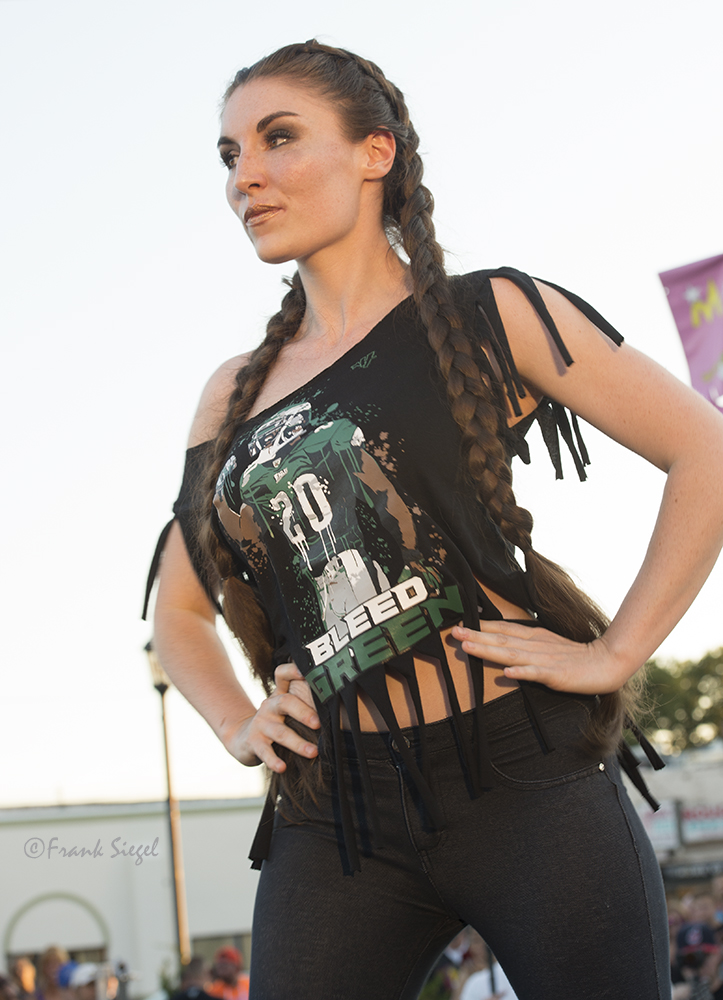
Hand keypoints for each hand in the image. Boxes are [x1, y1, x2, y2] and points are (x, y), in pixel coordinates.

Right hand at [226, 662, 319, 772]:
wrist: (244, 739)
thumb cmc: (276, 722)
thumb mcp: (287, 709)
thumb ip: (307, 703)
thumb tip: (341, 705)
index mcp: (280, 694)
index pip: (282, 674)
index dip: (293, 670)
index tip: (307, 672)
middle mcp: (270, 705)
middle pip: (285, 702)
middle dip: (303, 712)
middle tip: (319, 724)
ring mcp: (261, 723)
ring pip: (280, 732)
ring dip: (298, 743)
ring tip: (313, 753)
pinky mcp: (254, 742)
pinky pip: (265, 752)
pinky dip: (274, 760)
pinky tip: (283, 767)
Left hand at [451, 621, 631, 694]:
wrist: (606, 662)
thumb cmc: (573, 656)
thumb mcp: (545, 643)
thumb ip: (524, 641)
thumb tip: (500, 642)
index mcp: (532, 636)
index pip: (501, 628)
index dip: (479, 627)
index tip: (457, 625)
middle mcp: (534, 644)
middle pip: (500, 639)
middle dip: (475, 636)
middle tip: (453, 633)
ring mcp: (544, 659)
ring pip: (511, 653)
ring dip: (488, 650)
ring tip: (468, 648)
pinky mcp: (556, 675)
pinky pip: (537, 673)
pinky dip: (522, 672)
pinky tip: (508, 673)